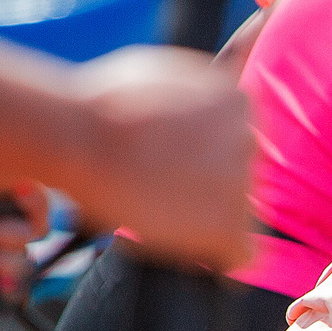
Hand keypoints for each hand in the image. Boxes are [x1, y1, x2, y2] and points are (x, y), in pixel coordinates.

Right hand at [59, 46, 253, 270]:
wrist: (80, 137)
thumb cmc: (103, 103)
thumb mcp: (162, 73)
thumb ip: (199, 93)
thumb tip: (221, 83)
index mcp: (239, 101)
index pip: (237, 141)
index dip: (202, 157)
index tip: (168, 158)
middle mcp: (251, 141)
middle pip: (239, 177)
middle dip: (206, 186)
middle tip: (157, 184)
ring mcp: (244, 185)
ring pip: (238, 215)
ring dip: (204, 218)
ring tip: (157, 206)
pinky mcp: (231, 228)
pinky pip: (239, 256)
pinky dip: (215, 257)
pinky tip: (186, 244)